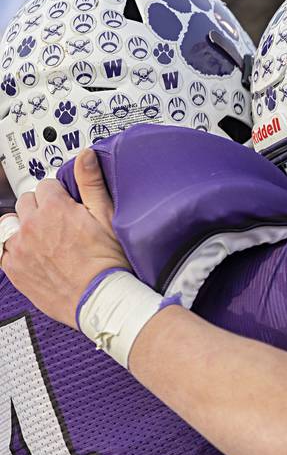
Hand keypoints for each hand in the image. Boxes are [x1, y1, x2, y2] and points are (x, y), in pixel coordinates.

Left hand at [0, 149, 129, 328]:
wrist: (99, 298)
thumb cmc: (108, 262)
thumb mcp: (107, 217)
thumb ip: (91, 183)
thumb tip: (84, 156)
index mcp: (55, 208)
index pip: (47, 185)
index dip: (61, 195)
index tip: (69, 206)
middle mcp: (32, 225)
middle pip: (27, 202)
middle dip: (42, 208)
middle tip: (60, 223)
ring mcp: (19, 248)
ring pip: (13, 224)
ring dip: (26, 227)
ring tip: (46, 240)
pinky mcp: (13, 268)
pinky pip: (4, 249)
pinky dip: (16, 249)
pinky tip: (35, 255)